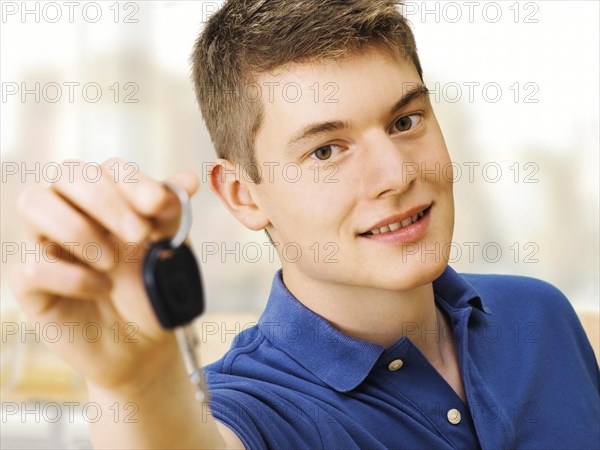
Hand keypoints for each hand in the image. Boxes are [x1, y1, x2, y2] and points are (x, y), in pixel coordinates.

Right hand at [10, 158, 199, 389]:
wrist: (143, 344)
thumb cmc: (151, 290)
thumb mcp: (168, 250)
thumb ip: (173, 214)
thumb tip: (188, 178)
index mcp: (109, 200)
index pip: (109, 168)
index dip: (133, 181)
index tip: (159, 205)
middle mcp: (73, 213)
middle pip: (68, 174)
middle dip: (106, 201)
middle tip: (139, 235)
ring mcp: (47, 245)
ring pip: (33, 202)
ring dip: (77, 228)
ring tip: (111, 262)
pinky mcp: (31, 285)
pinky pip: (32, 265)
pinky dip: (71, 277)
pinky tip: (100, 289)